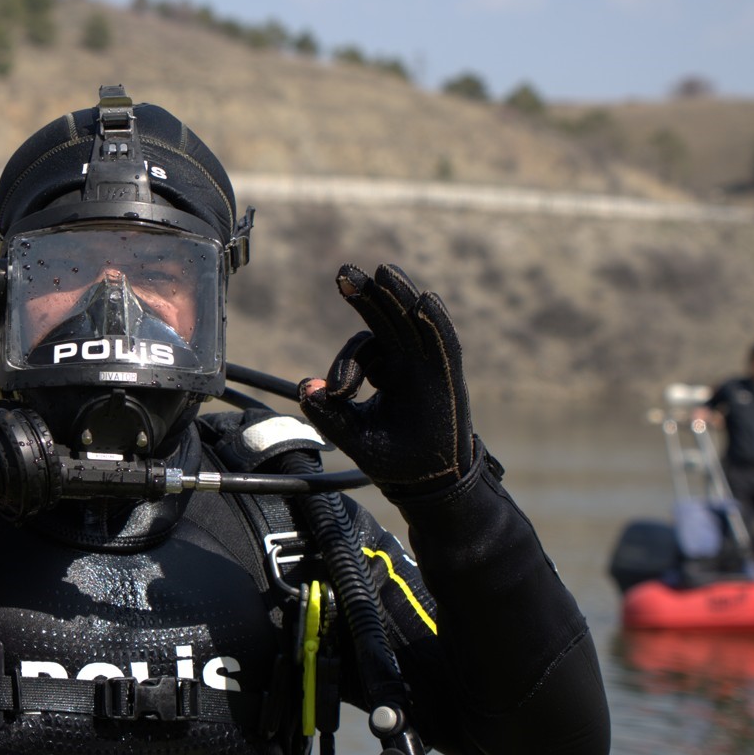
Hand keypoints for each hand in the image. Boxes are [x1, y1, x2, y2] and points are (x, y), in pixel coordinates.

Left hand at [298, 264, 475, 501]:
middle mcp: (407, 361)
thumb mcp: (353, 435)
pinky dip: (434, 323)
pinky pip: (443, 344)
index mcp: (385, 369)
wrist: (426, 483)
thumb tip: (305, 386)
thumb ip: (329, 413)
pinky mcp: (448, 377)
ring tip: (384, 272)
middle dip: (368, 294)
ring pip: (413, 322)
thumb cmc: (392, 457)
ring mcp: (429, 366)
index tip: (339, 392)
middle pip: (388, 318)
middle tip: (344, 272)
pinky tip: (423, 302)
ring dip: (399, 296)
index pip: (364, 346)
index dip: (347, 362)